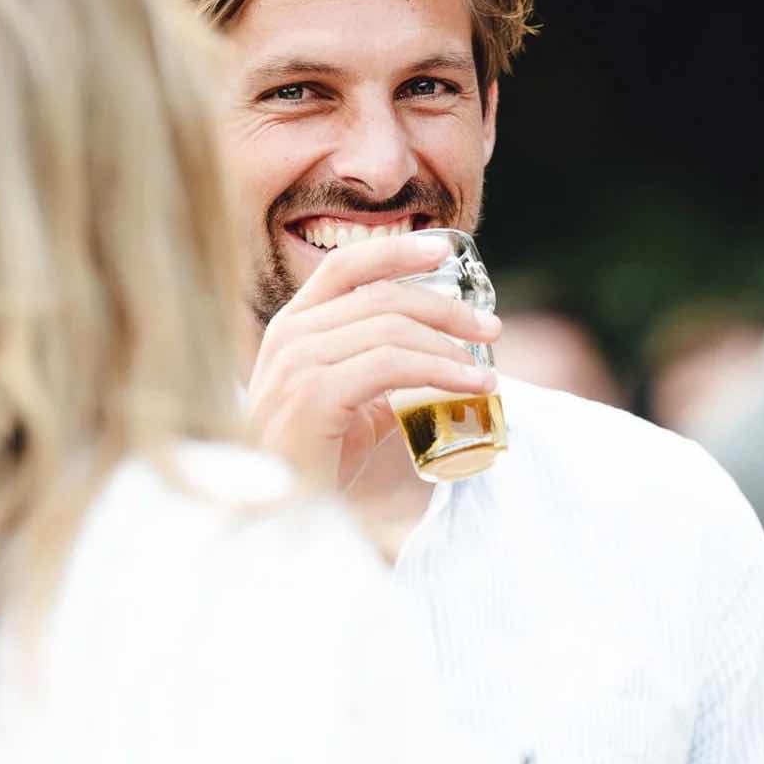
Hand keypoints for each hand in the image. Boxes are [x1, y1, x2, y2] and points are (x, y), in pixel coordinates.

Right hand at [246, 233, 499, 481]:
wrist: (276, 513)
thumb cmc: (310, 462)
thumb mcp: (347, 405)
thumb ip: (381, 374)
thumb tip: (440, 362)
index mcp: (293, 326)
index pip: (346, 266)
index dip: (396, 251)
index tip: (442, 251)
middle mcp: (290, 334)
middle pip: (381, 295)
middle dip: (445, 308)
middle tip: (488, 328)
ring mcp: (297, 362)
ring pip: (391, 328)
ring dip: (449, 346)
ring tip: (483, 372)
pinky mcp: (313, 394)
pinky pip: (392, 365)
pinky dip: (440, 371)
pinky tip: (469, 386)